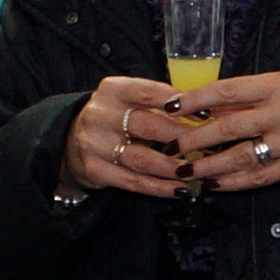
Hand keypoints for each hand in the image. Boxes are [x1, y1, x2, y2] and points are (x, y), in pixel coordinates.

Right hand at [63, 75, 205, 198]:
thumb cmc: (113, 117)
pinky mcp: (95, 170)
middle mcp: (101, 114)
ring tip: (197, 172)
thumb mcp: (128, 99)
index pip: (150, 93)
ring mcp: (95, 144)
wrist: (68, 139)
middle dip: (183, 138)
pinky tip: (180, 190)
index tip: (208, 113)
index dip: (181, 103)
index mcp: (113, 90)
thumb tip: (204, 109)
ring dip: (173, 167)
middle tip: (210, 147)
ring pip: (142, 158)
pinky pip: (134, 181)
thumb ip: (159, 102)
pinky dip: (160, 187)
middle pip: (148, 126)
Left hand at [176, 71, 279, 189]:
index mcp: (278, 85)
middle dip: (193, 138)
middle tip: (170, 145)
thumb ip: (252, 97)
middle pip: (227, 126)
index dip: (194, 99)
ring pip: (239, 156)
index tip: (170, 106)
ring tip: (185, 170)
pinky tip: (215, 184)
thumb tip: (209, 106)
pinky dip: (233, 182)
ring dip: (207, 165)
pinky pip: (259, 177)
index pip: (226, 90)